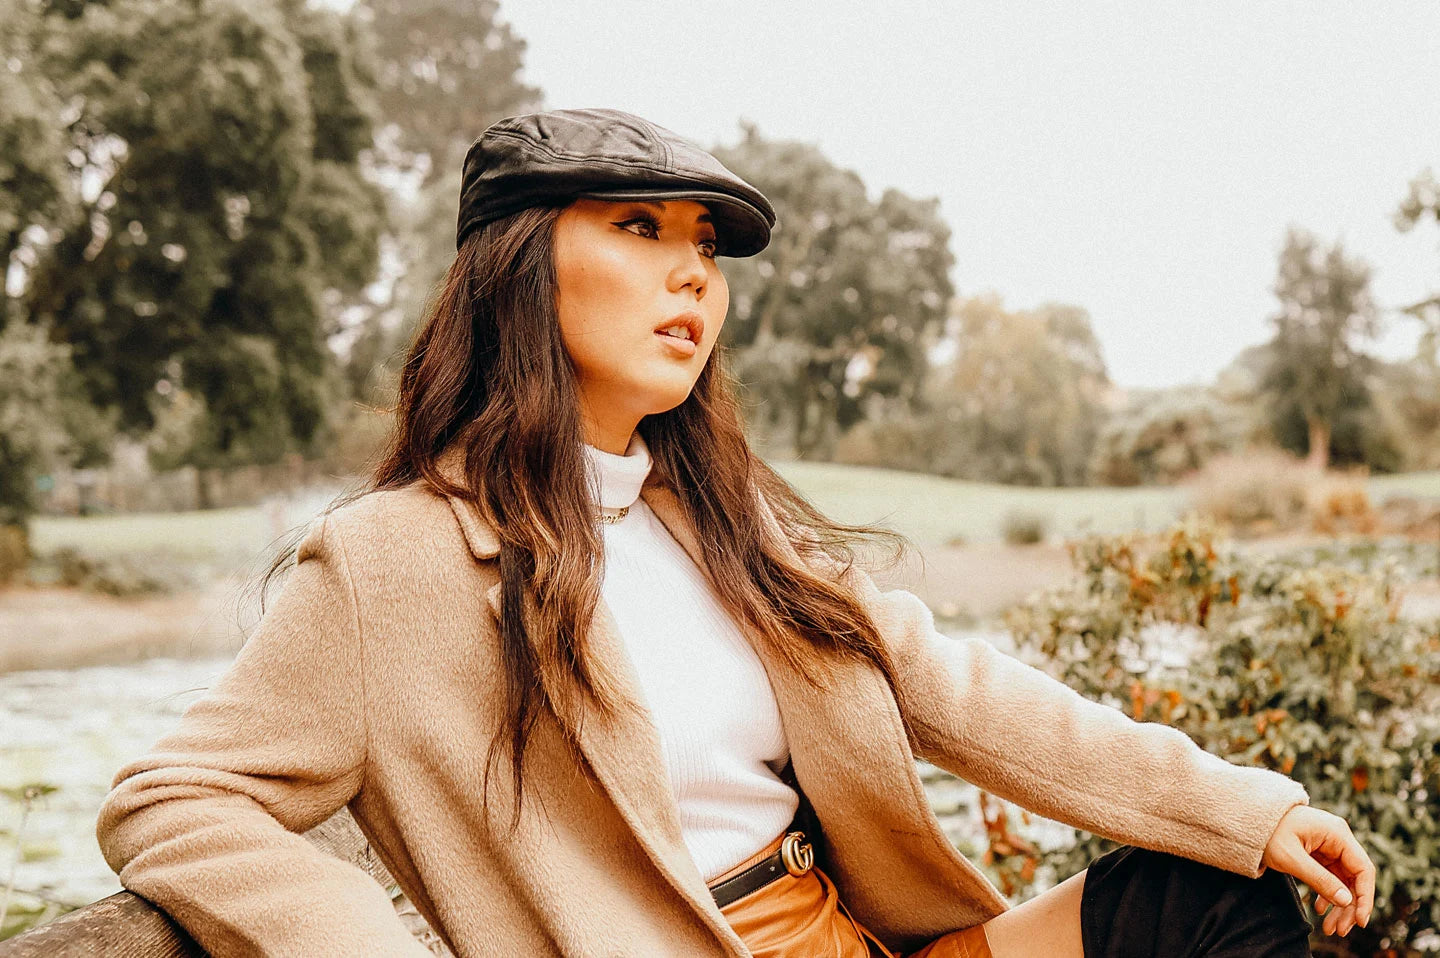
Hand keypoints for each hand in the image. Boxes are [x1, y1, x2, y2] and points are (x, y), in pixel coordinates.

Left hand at [1261, 805, 1374, 937]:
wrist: (1246, 817)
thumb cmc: (1266, 832)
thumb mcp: (1291, 859)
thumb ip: (1320, 880)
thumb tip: (1347, 901)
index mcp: (1337, 833)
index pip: (1363, 869)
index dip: (1365, 897)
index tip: (1359, 921)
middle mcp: (1337, 838)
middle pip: (1354, 878)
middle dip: (1349, 907)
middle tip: (1340, 931)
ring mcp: (1328, 845)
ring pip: (1343, 881)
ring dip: (1339, 905)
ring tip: (1330, 929)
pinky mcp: (1318, 852)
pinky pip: (1330, 877)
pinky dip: (1327, 894)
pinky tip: (1319, 909)